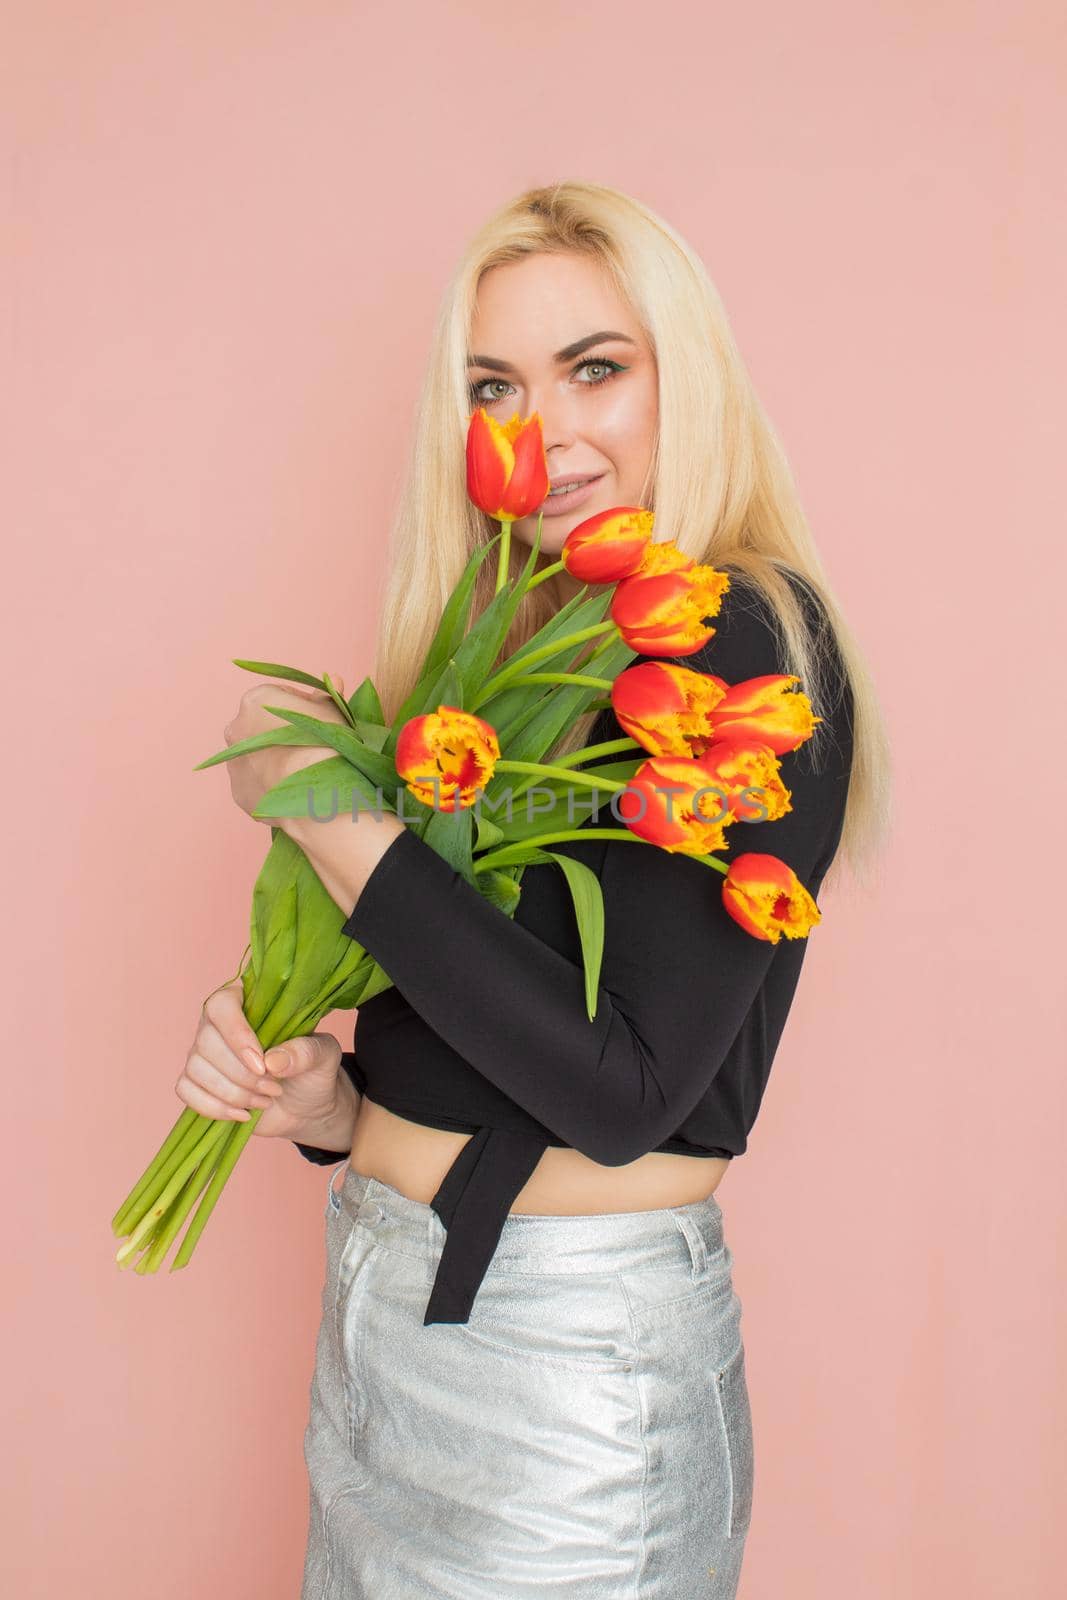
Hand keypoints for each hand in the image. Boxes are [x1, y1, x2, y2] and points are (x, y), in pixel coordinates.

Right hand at [175, 978, 345, 1139]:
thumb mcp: (324, 1055)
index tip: (262, 1065)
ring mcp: (205, 1052)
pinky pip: (186, 1090)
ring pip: (196, 1069)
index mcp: (248, 1001)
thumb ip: (306, 1052)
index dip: (237, 1036)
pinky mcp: (198, 1080)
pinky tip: (242, 1114)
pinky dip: (213, 1107)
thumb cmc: (313, 1070)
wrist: (306, 1105)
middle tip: (274, 1088)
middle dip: (241, 1075)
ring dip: (232, 1093)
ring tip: (265, 1100)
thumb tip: (273, 1061)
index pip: (222, 1006)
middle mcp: (218, 1023)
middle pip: (206, 1043)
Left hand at [223, 675, 347, 819]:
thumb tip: (333, 680)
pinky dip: (271, 785)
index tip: (319, 720)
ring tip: (303, 772)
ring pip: (257, 756)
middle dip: (282, 733)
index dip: (303, 706)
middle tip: (311, 746)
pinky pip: (257, 784)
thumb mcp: (333, 712)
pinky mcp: (239, 792)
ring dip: (275, 759)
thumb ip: (327, 696)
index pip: (280, 696)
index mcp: (255, 701)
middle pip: (262, 726)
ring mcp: (234, 763)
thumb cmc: (325, 744)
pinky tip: (293, 790)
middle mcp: (236, 729)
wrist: (314, 793)